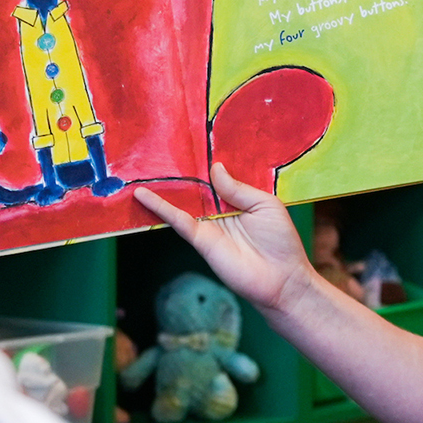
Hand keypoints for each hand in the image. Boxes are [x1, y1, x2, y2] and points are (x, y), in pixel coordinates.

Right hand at [135, 163, 312, 311]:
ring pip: (182, 202)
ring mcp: (209, 225)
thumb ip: (238, 188)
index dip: (204, 164)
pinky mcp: (201, 240)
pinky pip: (178, 221)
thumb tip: (215, 168)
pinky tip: (143, 195)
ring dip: (163, 188)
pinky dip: (160, 208)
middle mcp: (220, 211)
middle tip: (156, 150)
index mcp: (238, 200)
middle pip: (195, 188)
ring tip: (140, 169)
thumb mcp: (265, 204)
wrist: (282, 279)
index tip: (187, 143)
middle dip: (178, 173)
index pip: (216, 178)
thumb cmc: (281, 240)